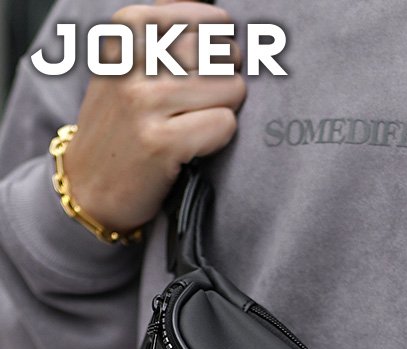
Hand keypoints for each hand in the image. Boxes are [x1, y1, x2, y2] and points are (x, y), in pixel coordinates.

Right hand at [63, 1, 244, 233]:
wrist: (88, 183)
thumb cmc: (120, 124)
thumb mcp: (128, 63)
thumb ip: (166, 34)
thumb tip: (219, 20)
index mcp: (127, 28)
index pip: (206, 20)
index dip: (219, 45)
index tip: (206, 67)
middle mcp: (134, 61)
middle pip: (223, 54)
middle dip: (227, 79)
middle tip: (201, 103)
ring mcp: (145, 102)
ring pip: (231, 88)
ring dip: (223, 110)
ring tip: (195, 123)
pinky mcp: (162, 142)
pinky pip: (224, 124)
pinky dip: (218, 138)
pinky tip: (194, 145)